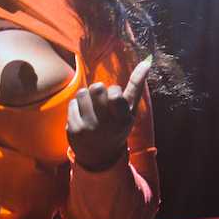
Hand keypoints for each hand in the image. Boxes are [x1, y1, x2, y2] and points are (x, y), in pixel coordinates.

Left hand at [67, 56, 151, 171]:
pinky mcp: (73, 129)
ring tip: (92, 109)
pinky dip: (77, 107)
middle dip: (98, 91)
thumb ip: (136, 86)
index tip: (114, 101)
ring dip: (86, 98)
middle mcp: (105, 125)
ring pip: (82, 93)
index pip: (115, 93)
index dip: (113, 92)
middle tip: (101, 102)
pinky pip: (72, 103)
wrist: (100, 156)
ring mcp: (88, 128)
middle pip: (96, 88)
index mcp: (122, 119)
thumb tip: (146, 62)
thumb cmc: (117, 126)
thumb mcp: (130, 110)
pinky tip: (83, 118)